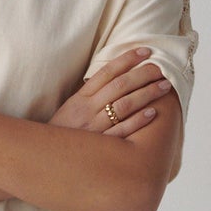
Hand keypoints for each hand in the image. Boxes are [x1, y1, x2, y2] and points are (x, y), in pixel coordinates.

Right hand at [50, 47, 172, 135]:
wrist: (46, 159)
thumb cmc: (63, 133)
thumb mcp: (71, 109)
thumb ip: (90, 95)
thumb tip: (115, 78)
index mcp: (80, 98)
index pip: (106, 72)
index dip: (127, 59)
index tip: (146, 51)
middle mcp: (87, 110)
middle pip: (119, 86)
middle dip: (143, 74)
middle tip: (161, 68)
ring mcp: (94, 128)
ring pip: (124, 106)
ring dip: (146, 94)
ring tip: (164, 86)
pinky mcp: (99, 146)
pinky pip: (121, 131)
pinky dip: (137, 121)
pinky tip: (153, 112)